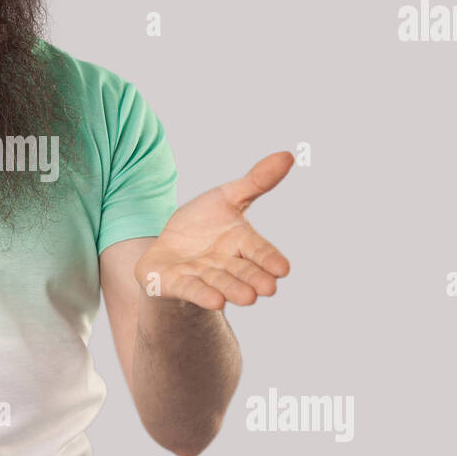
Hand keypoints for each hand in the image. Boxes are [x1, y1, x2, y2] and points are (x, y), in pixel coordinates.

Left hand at [134, 151, 292, 310]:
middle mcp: (225, 264)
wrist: (168, 247)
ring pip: (220, 283)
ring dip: (233, 290)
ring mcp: (202, 276)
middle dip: (254, 278)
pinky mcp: (176, 284)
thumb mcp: (226, 197)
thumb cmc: (203, 224)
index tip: (283, 269)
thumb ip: (256, 181)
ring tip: (248, 298)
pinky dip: (202, 294)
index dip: (269, 259)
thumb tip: (288, 154)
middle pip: (242, 271)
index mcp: (241, 243)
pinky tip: (215, 301)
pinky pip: (191, 289)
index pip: (259, 250)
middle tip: (268, 288)